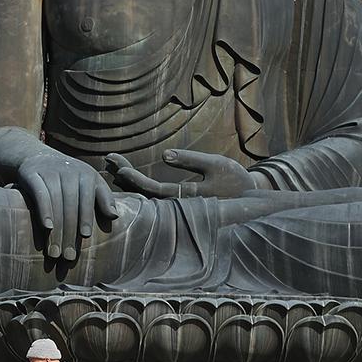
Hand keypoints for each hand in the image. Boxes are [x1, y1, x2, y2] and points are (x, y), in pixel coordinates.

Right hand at [16, 151, 118, 261]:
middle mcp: (69, 172)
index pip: (87, 199)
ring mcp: (50, 173)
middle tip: (67, 256)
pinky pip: (39, 194)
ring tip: (55, 252)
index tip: (85, 236)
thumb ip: (104, 198)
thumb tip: (115, 216)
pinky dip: (43, 211)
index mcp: (86, 175)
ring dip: (56, 230)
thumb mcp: (91, 182)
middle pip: (70, 205)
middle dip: (69, 232)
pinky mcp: (32, 175)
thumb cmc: (71, 176)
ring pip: (55, 203)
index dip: (86, 217)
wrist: (39, 157)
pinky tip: (47, 228)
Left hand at [106, 150, 253, 198]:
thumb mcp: (216, 165)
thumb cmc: (235, 180)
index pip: (153, 190)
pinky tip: (127, 176)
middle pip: (145, 194)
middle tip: (109, 160)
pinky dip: (139, 184)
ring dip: (129, 180)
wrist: (252, 201)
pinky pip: (153, 196)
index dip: (135, 179)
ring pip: (147, 196)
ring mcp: (178, 206)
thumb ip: (190, 160)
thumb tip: (163, 155)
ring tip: (112, 165)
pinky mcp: (179, 203)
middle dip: (126, 176)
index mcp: (187, 199)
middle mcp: (179, 206)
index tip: (119, 166)